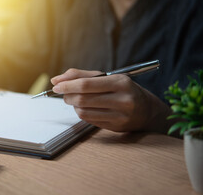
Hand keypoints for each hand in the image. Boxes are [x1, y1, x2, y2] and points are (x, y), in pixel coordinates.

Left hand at [51, 68, 170, 131]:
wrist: (146, 110)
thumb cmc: (122, 90)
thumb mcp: (107, 77)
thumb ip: (81, 75)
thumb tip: (56, 80)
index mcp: (120, 82)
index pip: (86, 85)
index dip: (67, 85)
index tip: (56, 85)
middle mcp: (122, 99)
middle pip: (83, 99)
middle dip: (67, 95)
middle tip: (62, 92)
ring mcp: (120, 116)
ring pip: (83, 111)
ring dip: (72, 105)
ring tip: (73, 99)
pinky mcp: (115, 127)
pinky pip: (88, 120)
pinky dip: (81, 112)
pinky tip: (84, 107)